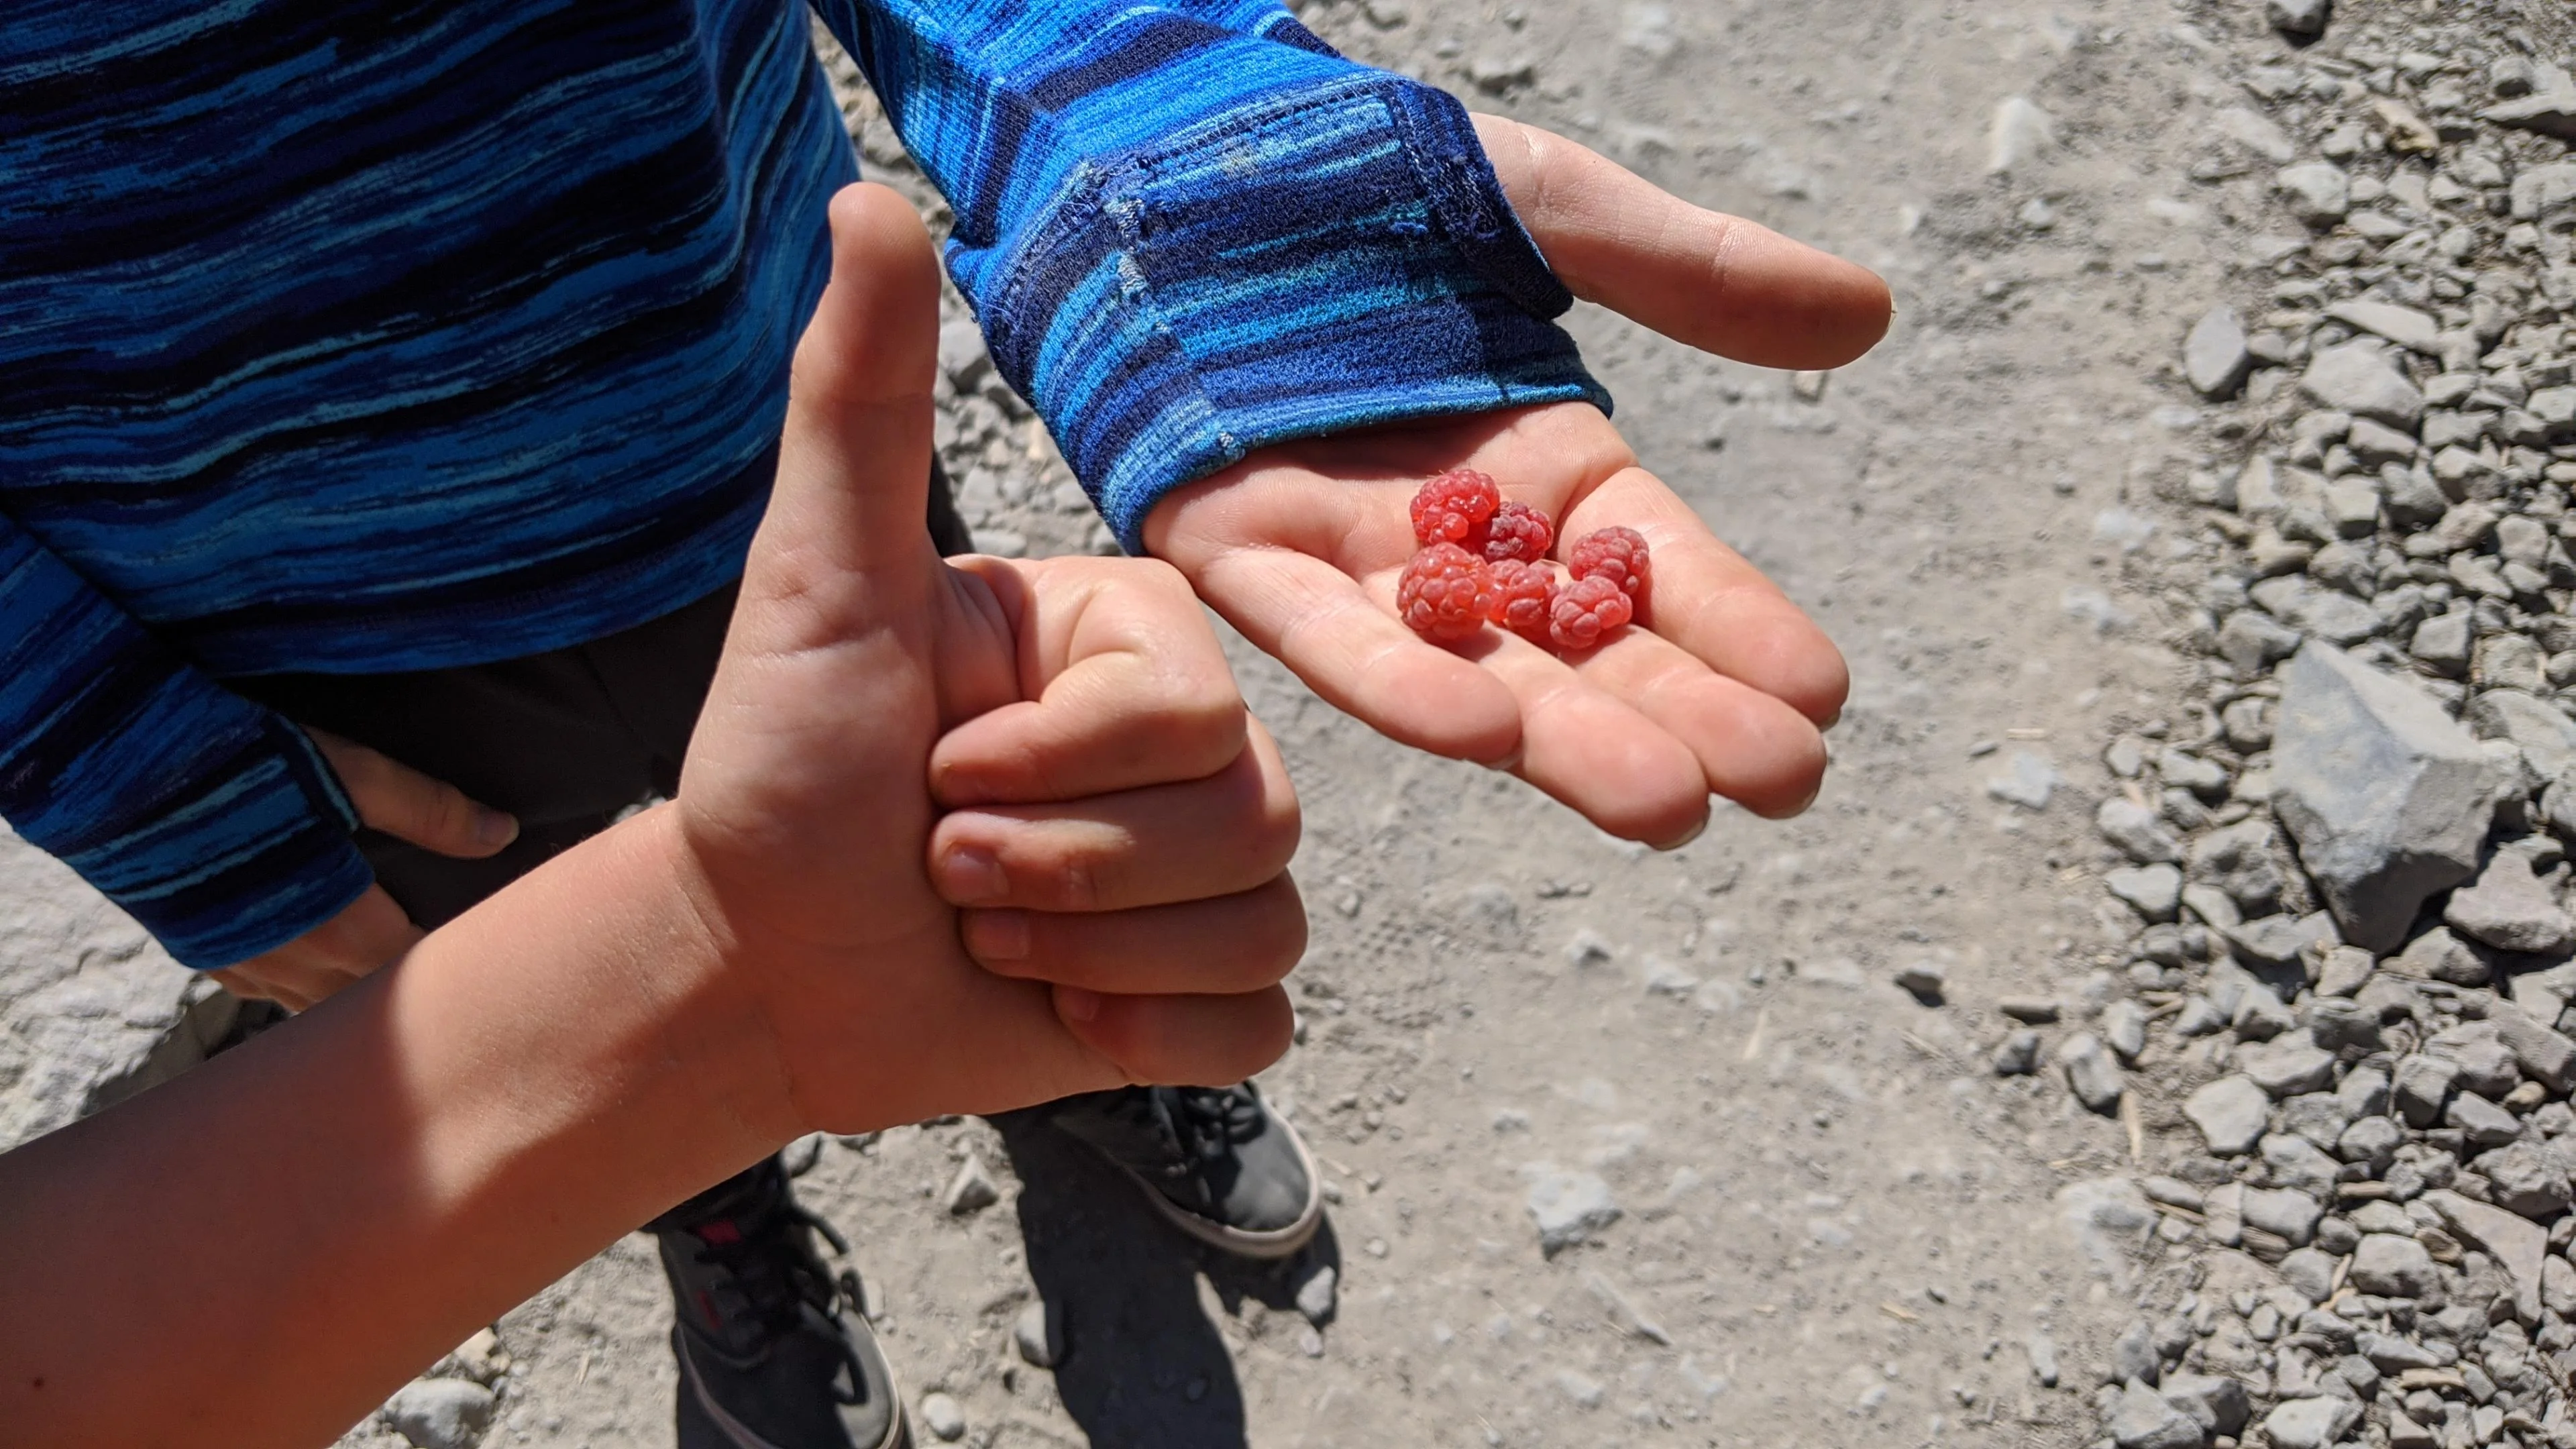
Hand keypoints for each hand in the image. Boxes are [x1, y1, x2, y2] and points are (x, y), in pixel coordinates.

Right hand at [207, 732, 517, 1010]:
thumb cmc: (237, 762)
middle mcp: (290, 960)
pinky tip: (313, 962)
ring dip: (352, 998)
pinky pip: (262, 992)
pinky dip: (297, 987)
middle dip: (409, 990)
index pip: (420, 969)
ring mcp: (238, 964)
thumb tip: (502, 834)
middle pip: (371, 1000)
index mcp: (339, 922)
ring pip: (314, 1007)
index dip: (457, 965)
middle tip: (448, 974)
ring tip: (389, 978)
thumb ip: (428, 809)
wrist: (111, 771)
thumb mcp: (348, 771)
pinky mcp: (199, 953)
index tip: (490, 958)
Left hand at [668, 183, 1297, 1134]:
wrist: (755, 957)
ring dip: (1082, 954)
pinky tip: (1050, 1009)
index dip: (1051, 769)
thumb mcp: (818, 584)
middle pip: (1247, 822)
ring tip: (980, 927)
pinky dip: (1140, 1035)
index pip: (1193, 717)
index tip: (932, 770)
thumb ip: (863, 402)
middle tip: (944, 863)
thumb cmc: (777, 766)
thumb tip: (874, 199)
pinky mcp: (1205, 989)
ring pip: (1257, 926)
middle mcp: (1200, 743)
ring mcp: (1211, 870)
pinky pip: (1258, 1027)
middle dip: (1055, 868)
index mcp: (1139, 641)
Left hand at [1142, 114, 1892, 847]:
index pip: (1663, 567)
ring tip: (1665, 806)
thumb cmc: (1360, 168)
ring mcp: (1347, 553)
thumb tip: (1867, 313)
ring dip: (1562, 741)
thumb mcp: (1547, 205)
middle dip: (1678, 718)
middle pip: (1584, 647)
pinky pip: (1322, 632)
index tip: (1823, 700)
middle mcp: (1456, 534)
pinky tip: (1483, 735)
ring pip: (1471, 667)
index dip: (1741, 628)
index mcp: (1541, 464)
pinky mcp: (1234, 548)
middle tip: (1779, 787)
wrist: (1170, 142)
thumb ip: (1689, 269)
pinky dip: (1397, 683)